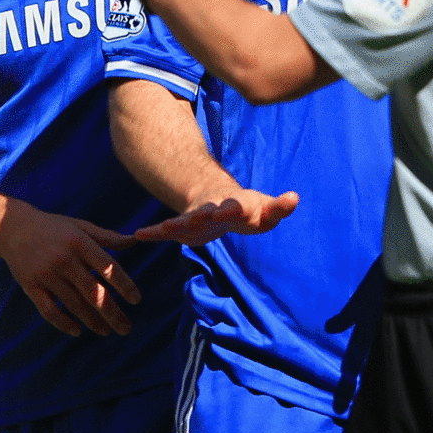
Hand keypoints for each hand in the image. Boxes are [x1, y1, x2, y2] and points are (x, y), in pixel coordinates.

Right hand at [0, 201, 141, 337]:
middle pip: (93, 292)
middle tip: (126, 328)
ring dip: (92, 322)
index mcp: (78, 242)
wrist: (11, 227)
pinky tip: (77, 331)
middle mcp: (63, 259)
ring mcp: (46, 274)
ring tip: (106, 331)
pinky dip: (63, 323)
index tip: (136, 300)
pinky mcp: (30, 286)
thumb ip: (107, 237)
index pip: (107, 267)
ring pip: (74, 305)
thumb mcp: (80, 226)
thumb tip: (135, 241)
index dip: (124, 285)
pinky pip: (49, 310)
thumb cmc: (52, 227)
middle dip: (112, 313)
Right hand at [129, 191, 299, 246]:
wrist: (217, 202)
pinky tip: (138, 235)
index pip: (235, 205)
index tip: (229, 209)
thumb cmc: (248, 209)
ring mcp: (194, 217)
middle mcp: (211, 208)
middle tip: (201, 218)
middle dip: (204, 215)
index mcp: (234, 204)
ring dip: (177, 224)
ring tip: (167, 227)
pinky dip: (153, 233)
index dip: (233, 207)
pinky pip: (164, 231)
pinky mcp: (182, 228)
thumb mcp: (266, 210)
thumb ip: (280, 206)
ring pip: (184, 220)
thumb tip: (295, 197)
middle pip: (207, 211)